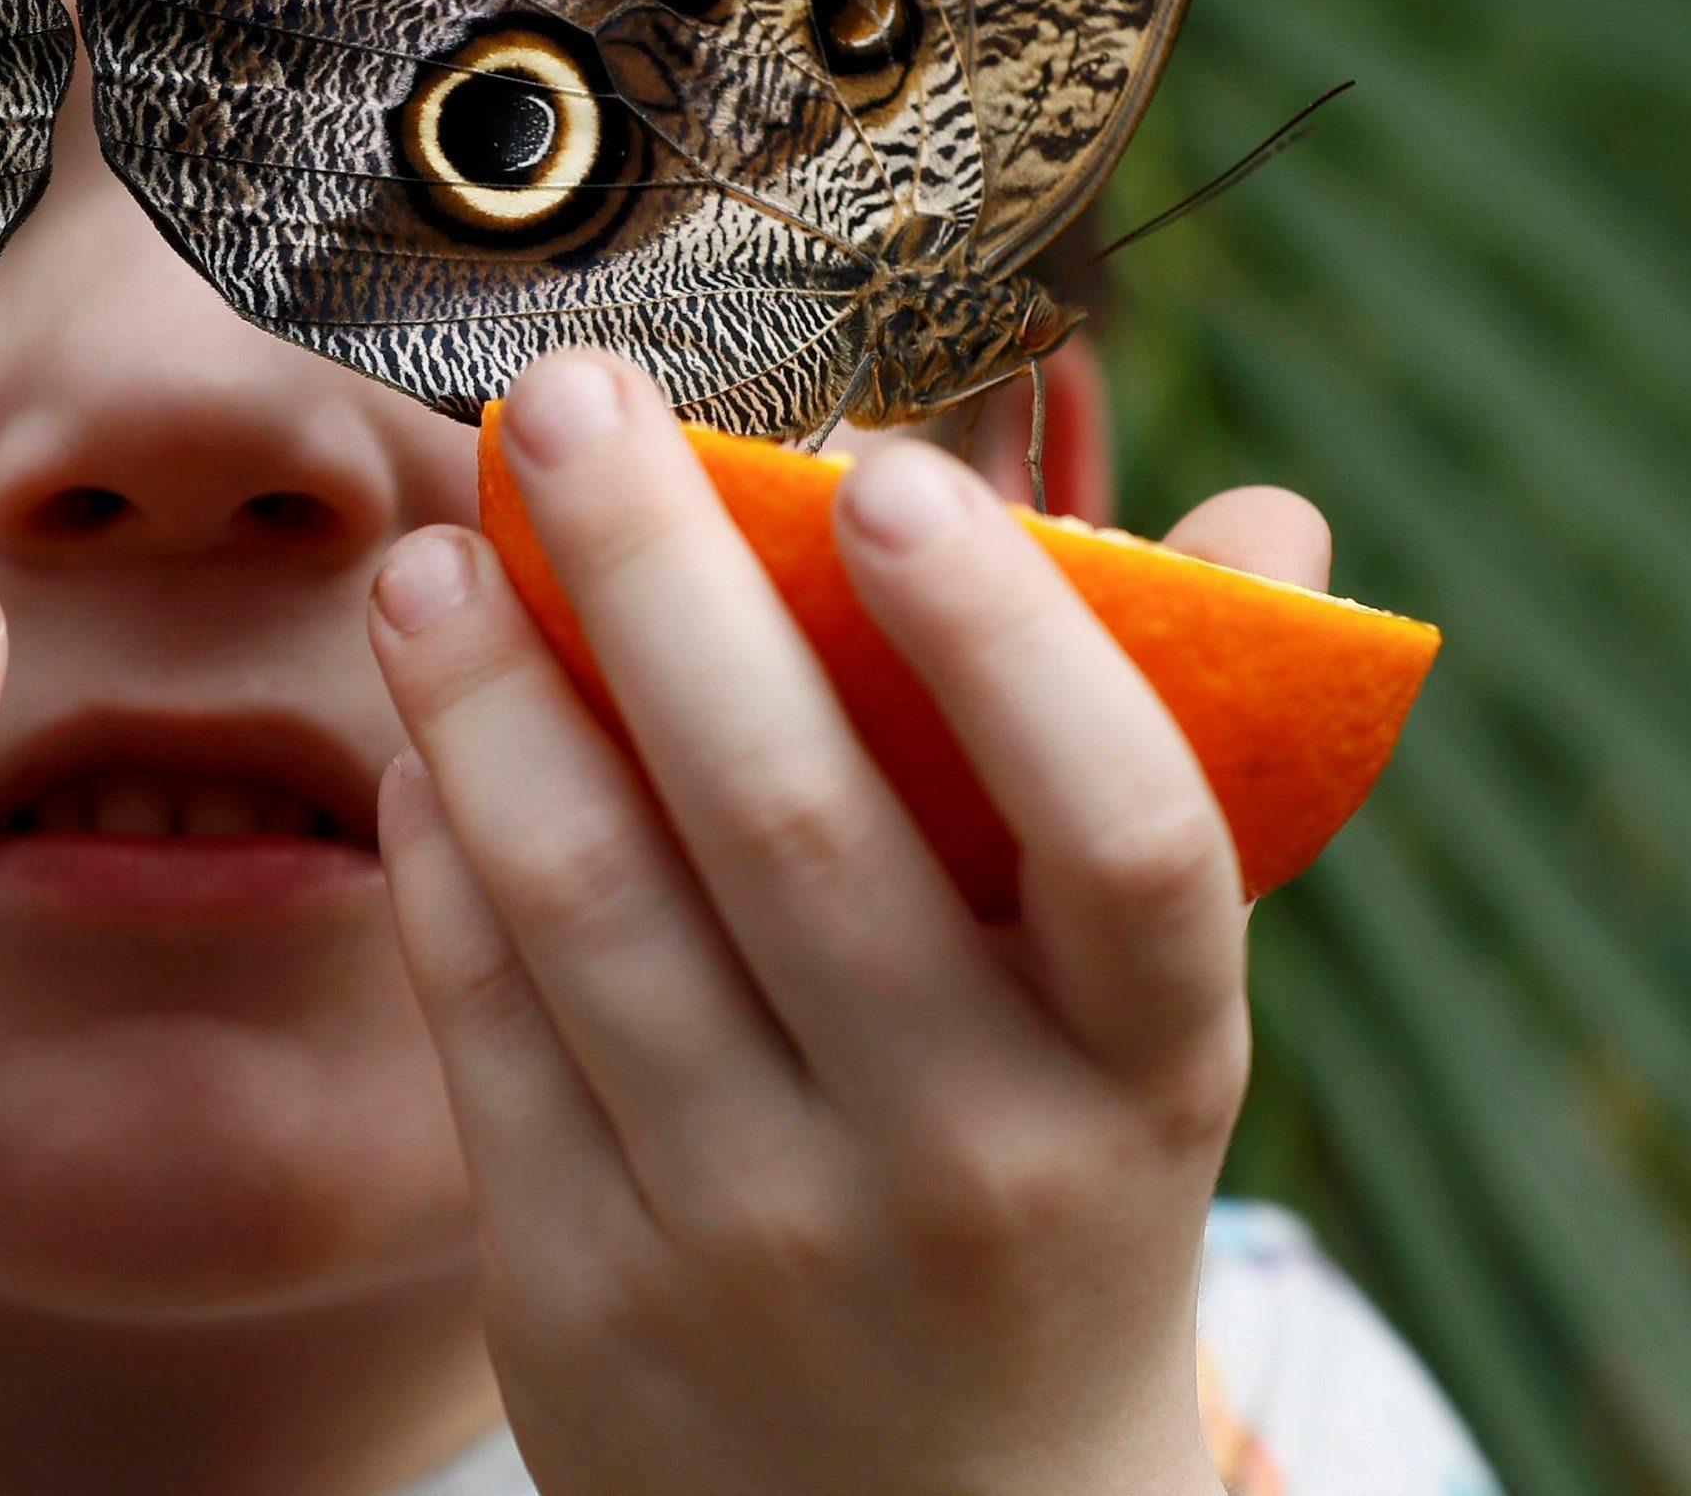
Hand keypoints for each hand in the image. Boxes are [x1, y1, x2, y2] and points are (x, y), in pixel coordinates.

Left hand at [367, 351, 1321, 1495]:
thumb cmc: (1053, 1196)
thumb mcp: (1142, 1040)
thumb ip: (1176, 772)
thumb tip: (1270, 515)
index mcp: (1145, 1077)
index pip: (1121, 843)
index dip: (1008, 644)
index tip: (889, 470)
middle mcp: (960, 1161)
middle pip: (789, 824)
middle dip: (655, 579)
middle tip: (564, 397)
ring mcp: (758, 1236)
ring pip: (589, 905)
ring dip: (491, 695)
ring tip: (433, 549)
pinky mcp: (579, 1293)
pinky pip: (481, 1021)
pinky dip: (441, 853)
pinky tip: (421, 734)